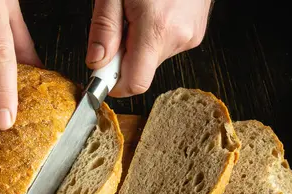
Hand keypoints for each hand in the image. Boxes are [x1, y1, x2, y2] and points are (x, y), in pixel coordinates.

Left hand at [86, 0, 211, 96]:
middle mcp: (178, 37)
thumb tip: (96, 63)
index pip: (134, 83)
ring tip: (137, 12)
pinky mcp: (196, 31)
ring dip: (138, 45)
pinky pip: (165, 46)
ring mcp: (191, 35)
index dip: (113, 84)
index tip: (99, 75)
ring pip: (152, 59)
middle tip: (118, 24)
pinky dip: (152, 36)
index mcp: (157, 28)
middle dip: (123, 56)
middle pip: (141, 71)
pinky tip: (151, 11)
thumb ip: (104, 28)